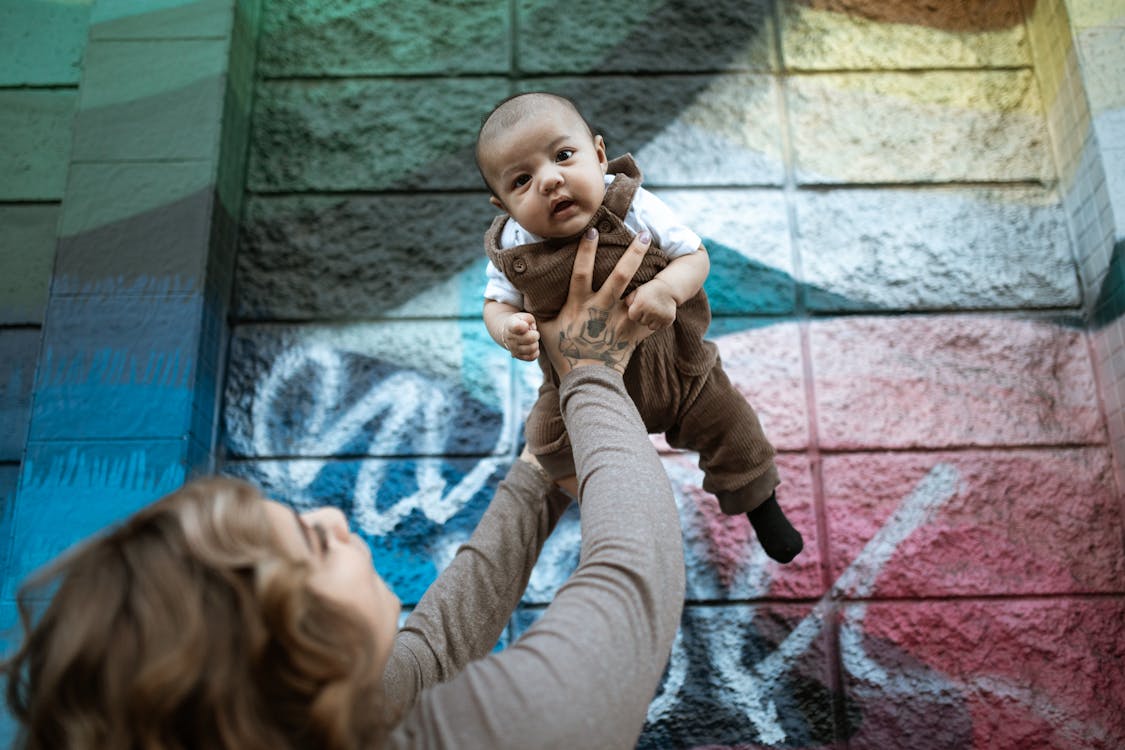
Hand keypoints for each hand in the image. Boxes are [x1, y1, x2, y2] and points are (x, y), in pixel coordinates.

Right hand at [502, 312, 539, 360]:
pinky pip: (531, 357)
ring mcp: (513, 349)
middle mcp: (510, 338)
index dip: (524, 326)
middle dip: (535, 335)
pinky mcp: (518, 356)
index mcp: (510, 325)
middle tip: (534, 333)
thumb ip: (529, 319)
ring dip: (535, 344)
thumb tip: (532, 329)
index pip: (516, 327)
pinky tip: (533, 346)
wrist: (510, 332)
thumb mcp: (523, 316)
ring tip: (533, 340)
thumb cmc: (520, 322)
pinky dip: (535, 352)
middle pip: (529, 339)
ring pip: (532, 349)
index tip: (526, 325)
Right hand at [536, 229, 656, 375]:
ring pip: (638, 293)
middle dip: (632, 254)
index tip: (592, 231)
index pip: (580, 271)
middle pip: (619, 276)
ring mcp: (618, 321)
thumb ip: (537, 309)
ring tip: (664, 264)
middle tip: (645, 234)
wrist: (586, 380)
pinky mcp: (632, 334)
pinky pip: (649, 318)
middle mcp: (600, 308)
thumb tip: (525, 292)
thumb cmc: (564, 353)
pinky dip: (660, 308)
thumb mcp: (544, 329)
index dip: (586, 250)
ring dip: (649, 274)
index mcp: (578, 304)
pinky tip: (671, 293)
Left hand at [624, 278, 676, 330]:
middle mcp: (650, 310)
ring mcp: (661, 315)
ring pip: (651, 326)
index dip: (636, 312)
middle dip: (643, 316)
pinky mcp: (669, 319)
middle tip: (649, 306)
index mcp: (640, 304)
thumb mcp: (636, 292)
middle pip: (641, 322)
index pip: (633, 317)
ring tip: (655, 310)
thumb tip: (617, 311)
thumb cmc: (648, 291)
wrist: (668, 288)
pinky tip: (661, 313)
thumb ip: (627, 301)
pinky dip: (660, 322)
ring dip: (652, 320)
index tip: (640, 306)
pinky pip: (660, 327)